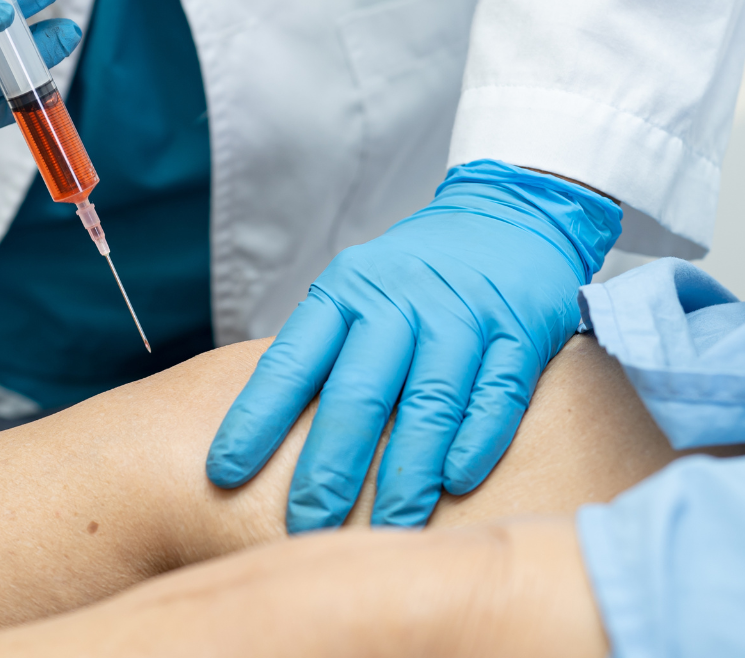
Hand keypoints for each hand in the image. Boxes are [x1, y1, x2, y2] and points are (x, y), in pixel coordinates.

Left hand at [205, 160, 621, 530]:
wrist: (507, 215)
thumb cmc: (413, 276)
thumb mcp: (356, 293)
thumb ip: (323, 354)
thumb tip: (262, 437)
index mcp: (346, 293)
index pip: (292, 362)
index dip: (256, 418)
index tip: (224, 473)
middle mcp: (399, 302)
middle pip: (359, 393)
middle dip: (329, 467)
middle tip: (305, 526)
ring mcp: (462, 315)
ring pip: (429, 403)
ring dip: (406, 475)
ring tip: (384, 529)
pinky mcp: (520, 331)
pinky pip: (496, 394)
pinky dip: (475, 441)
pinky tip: (456, 484)